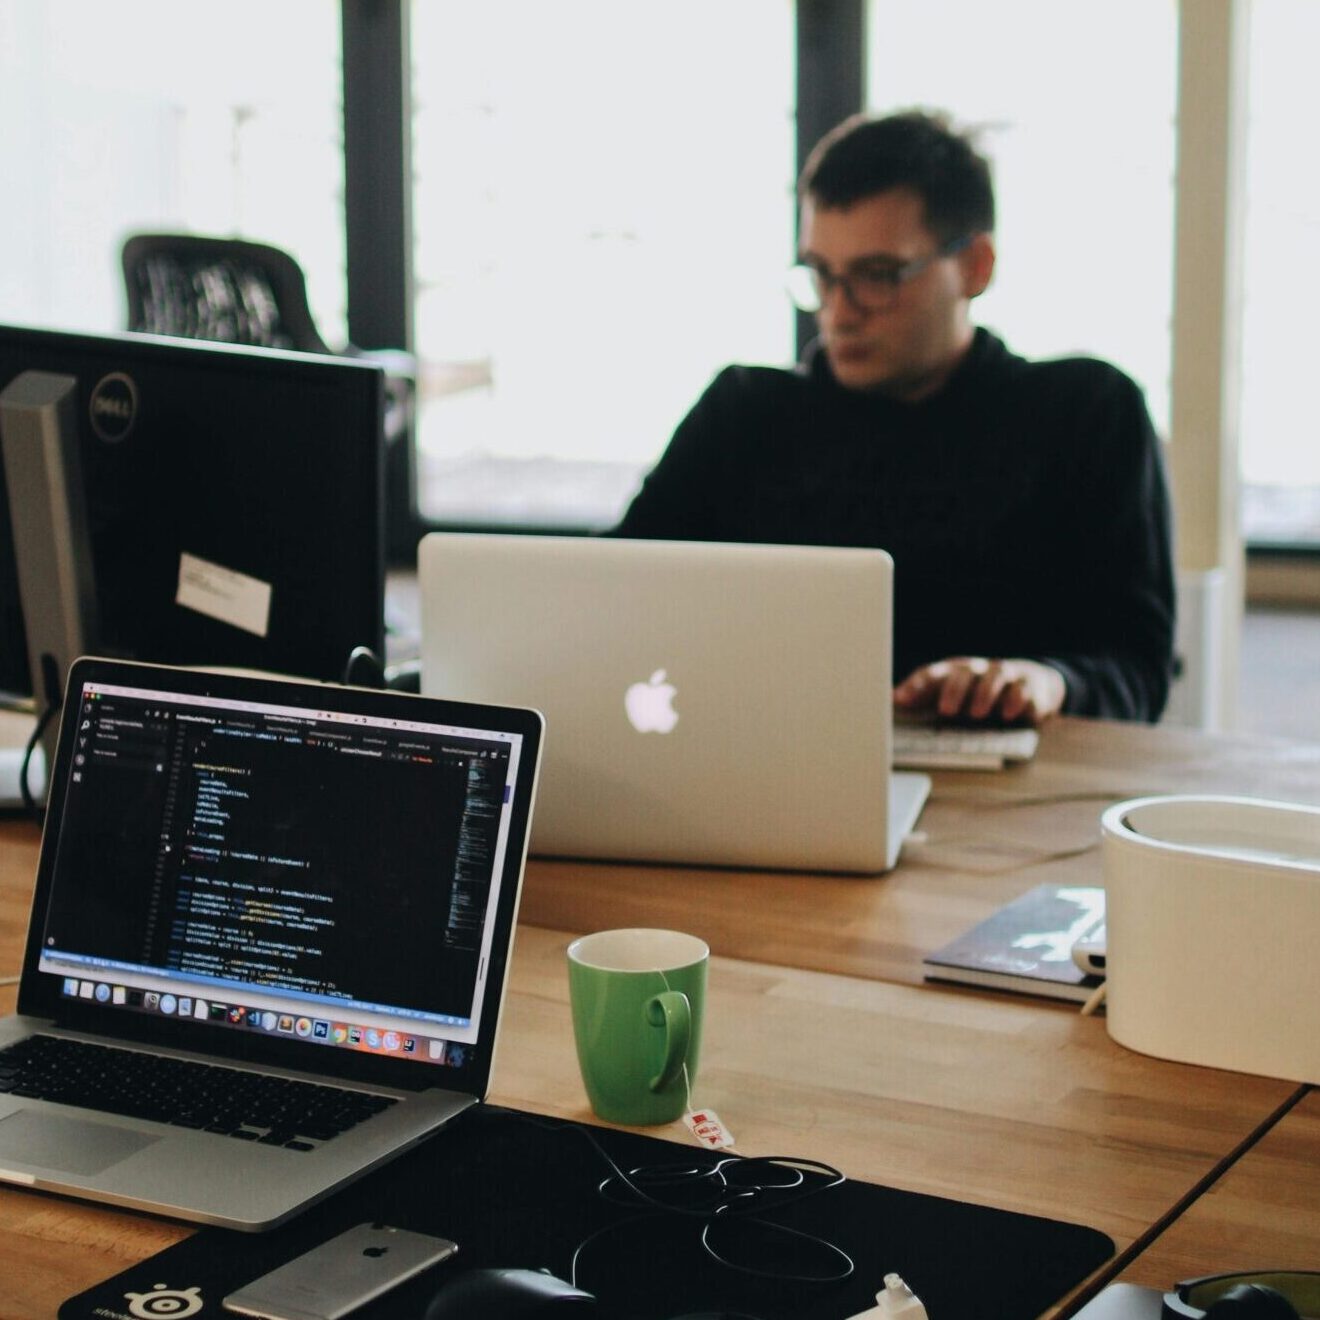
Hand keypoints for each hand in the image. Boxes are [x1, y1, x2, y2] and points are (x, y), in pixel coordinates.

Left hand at [893, 657, 1065, 727]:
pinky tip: (1010, 714)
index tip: (898, 700)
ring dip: (985, 693)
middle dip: (953, 690)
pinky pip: (1024, 688)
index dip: (915, 686)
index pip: (931, 674)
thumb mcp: (953, 695)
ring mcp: (1005, 675)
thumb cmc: (981, 693)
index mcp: (954, 672)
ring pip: (995, 675)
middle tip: (946, 710)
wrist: (1031, 683)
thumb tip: (889, 702)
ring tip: (977, 714)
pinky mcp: (1029, 684)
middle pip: (964, 672)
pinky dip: (1017, 700)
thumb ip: (924, 699)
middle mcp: (978, 670)